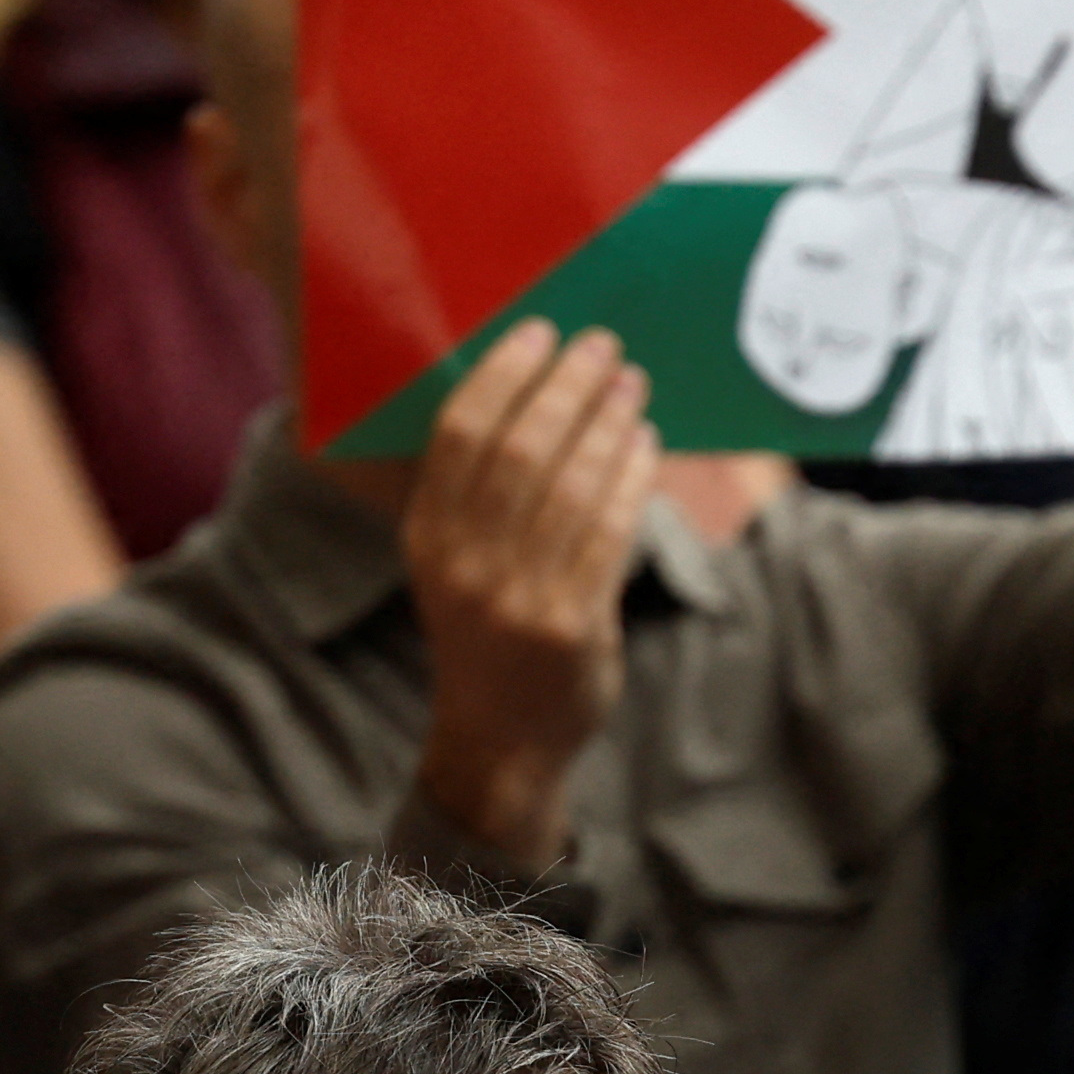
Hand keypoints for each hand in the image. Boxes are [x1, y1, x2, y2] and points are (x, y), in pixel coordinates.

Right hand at [398, 321, 656, 881]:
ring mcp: (518, 599)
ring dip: (607, 422)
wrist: (501, 742)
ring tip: (632, 384)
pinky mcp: (571, 625)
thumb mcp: (456, 565)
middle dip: (566, 385)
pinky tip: (646, 444)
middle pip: (519, 448)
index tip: (540, 331)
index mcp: (426, 538)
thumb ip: (480, 495)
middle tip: (602, 346)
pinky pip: (610, 530)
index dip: (502, 374)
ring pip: (571, 484)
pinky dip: (632, 477)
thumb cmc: (487, 634)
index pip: (458, 434)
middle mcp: (464, 565)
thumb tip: (537, 391)